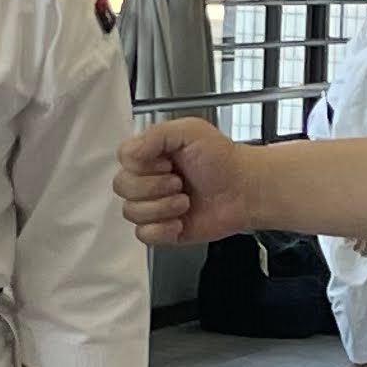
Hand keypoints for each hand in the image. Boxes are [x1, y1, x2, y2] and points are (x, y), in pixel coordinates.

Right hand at [116, 117, 251, 248]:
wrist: (245, 191)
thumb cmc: (223, 160)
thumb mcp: (190, 131)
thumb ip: (156, 135)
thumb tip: (130, 152)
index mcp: (151, 153)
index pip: (123, 159)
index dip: (143, 165)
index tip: (167, 162)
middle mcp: (149, 178)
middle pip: (122, 187)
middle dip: (154, 187)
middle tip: (179, 182)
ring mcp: (154, 205)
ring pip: (131, 212)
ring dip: (162, 208)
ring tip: (185, 201)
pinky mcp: (162, 229)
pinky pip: (143, 235)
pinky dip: (162, 229)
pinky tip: (180, 221)